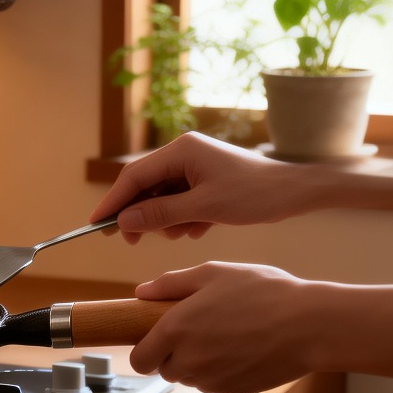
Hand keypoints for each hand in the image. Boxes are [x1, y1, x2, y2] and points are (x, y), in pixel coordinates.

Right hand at [90, 133, 315, 242]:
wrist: (295, 193)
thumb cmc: (254, 195)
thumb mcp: (203, 208)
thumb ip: (160, 214)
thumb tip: (124, 222)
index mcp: (180, 150)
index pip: (134, 177)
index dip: (113, 202)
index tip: (96, 225)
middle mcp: (184, 153)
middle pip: (145, 186)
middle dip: (139, 215)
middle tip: (128, 241)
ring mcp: (195, 166)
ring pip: (163, 197)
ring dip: (166, 220)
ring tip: (183, 232)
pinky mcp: (206, 180)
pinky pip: (181, 200)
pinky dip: (183, 217)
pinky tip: (198, 229)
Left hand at [129, 262, 320, 392]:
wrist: (311, 325)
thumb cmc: (264, 292)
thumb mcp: (214, 273)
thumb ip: (172, 283)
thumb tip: (141, 292)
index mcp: (176, 329)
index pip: (139, 360)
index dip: (145, 350)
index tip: (156, 339)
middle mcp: (189, 360)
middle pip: (165, 370)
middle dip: (174, 354)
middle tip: (200, 329)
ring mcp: (211, 380)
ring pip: (190, 378)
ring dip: (198, 364)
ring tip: (227, 335)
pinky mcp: (233, 392)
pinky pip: (215, 385)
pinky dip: (221, 372)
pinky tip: (243, 349)